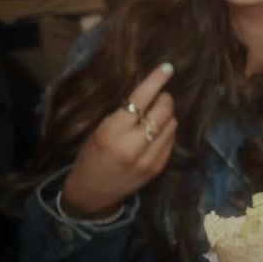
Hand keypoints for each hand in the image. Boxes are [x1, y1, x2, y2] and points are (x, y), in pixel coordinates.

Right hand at [61, 63, 177, 217]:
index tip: (168, 68)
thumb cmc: (91, 156)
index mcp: (113, 132)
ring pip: (172, 124)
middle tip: (159, 97)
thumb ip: (123, 114)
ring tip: (156, 115)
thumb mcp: (101, 130)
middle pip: (163, 111)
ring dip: (167, 115)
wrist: (92, 194)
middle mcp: (134, 145)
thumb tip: (148, 94)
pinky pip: (171, 140)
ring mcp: (149, 158)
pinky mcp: (158, 167)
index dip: (155, 81)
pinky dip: (167, 131)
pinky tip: (156, 132)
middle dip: (165, 99)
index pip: (140, 100)